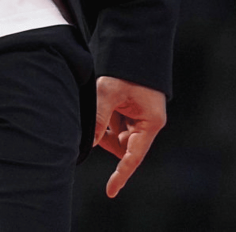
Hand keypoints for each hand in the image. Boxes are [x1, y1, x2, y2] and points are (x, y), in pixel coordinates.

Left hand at [92, 75, 166, 197]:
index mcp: (150, 122)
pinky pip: (114, 124)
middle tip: (99, 114)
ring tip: (103, 102)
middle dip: (105, 137)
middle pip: (122, 147)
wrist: (135, 45)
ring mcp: (138, 117)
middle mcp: (146, 123)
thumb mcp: (109, 93)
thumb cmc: (127, 69)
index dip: (121, 174)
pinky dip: (105, 118)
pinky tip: (104, 102)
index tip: (110, 191)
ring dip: (104, 126)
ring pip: (115, 136)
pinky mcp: (130, 111)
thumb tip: (86, 144)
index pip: (134, 156)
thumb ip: (99, 119)